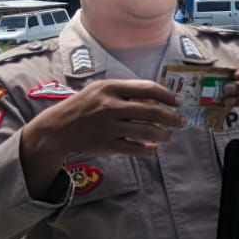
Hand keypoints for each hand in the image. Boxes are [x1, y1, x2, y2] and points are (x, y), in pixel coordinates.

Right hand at [25, 79, 182, 158]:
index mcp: (110, 88)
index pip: (147, 88)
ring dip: (164, 134)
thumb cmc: (84, 106)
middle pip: (151, 112)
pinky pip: (135, 149)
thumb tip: (157, 100)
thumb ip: (126, 92)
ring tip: (169, 135)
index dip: (167, 95)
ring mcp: (109, 127)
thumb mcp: (100, 90)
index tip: (178, 102)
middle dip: (172, 118)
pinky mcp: (107, 145)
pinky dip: (149, 150)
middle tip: (181, 122)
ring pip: (146, 132)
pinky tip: (154, 149)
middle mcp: (110, 106)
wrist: (57, 128)